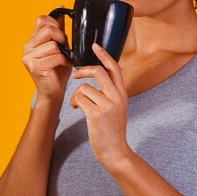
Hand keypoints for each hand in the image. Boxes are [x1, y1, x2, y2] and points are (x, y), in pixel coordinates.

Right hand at [22, 11, 73, 103]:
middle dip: (61, 37)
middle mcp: (27, 47)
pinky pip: (55, 56)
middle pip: (47, 30)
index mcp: (32, 40)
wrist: (54, 92)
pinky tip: (65, 66)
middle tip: (65, 47)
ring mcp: (29, 57)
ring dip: (64, 52)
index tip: (61, 34)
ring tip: (65, 59)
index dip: (55, 23)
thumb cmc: (57, 70)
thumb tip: (60, 8)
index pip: (41, 19)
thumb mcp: (60, 46)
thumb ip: (58, 29)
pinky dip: (65, 61)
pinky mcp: (35, 67)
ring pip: (53, 45)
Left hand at [69, 43, 130, 167]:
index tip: (95, 45)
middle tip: (74, 74)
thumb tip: (97, 76)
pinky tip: (76, 109)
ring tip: (77, 103)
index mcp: (122, 93)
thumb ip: (110, 92)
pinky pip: (79, 98)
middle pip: (98, 71)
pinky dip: (74, 102)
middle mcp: (117, 97)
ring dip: (76, 94)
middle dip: (83, 70)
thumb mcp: (117, 107)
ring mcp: (107, 105)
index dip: (104, 55)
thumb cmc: (112, 129)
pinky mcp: (96, 114)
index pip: (115, 68)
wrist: (115, 151)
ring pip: (84, 87)